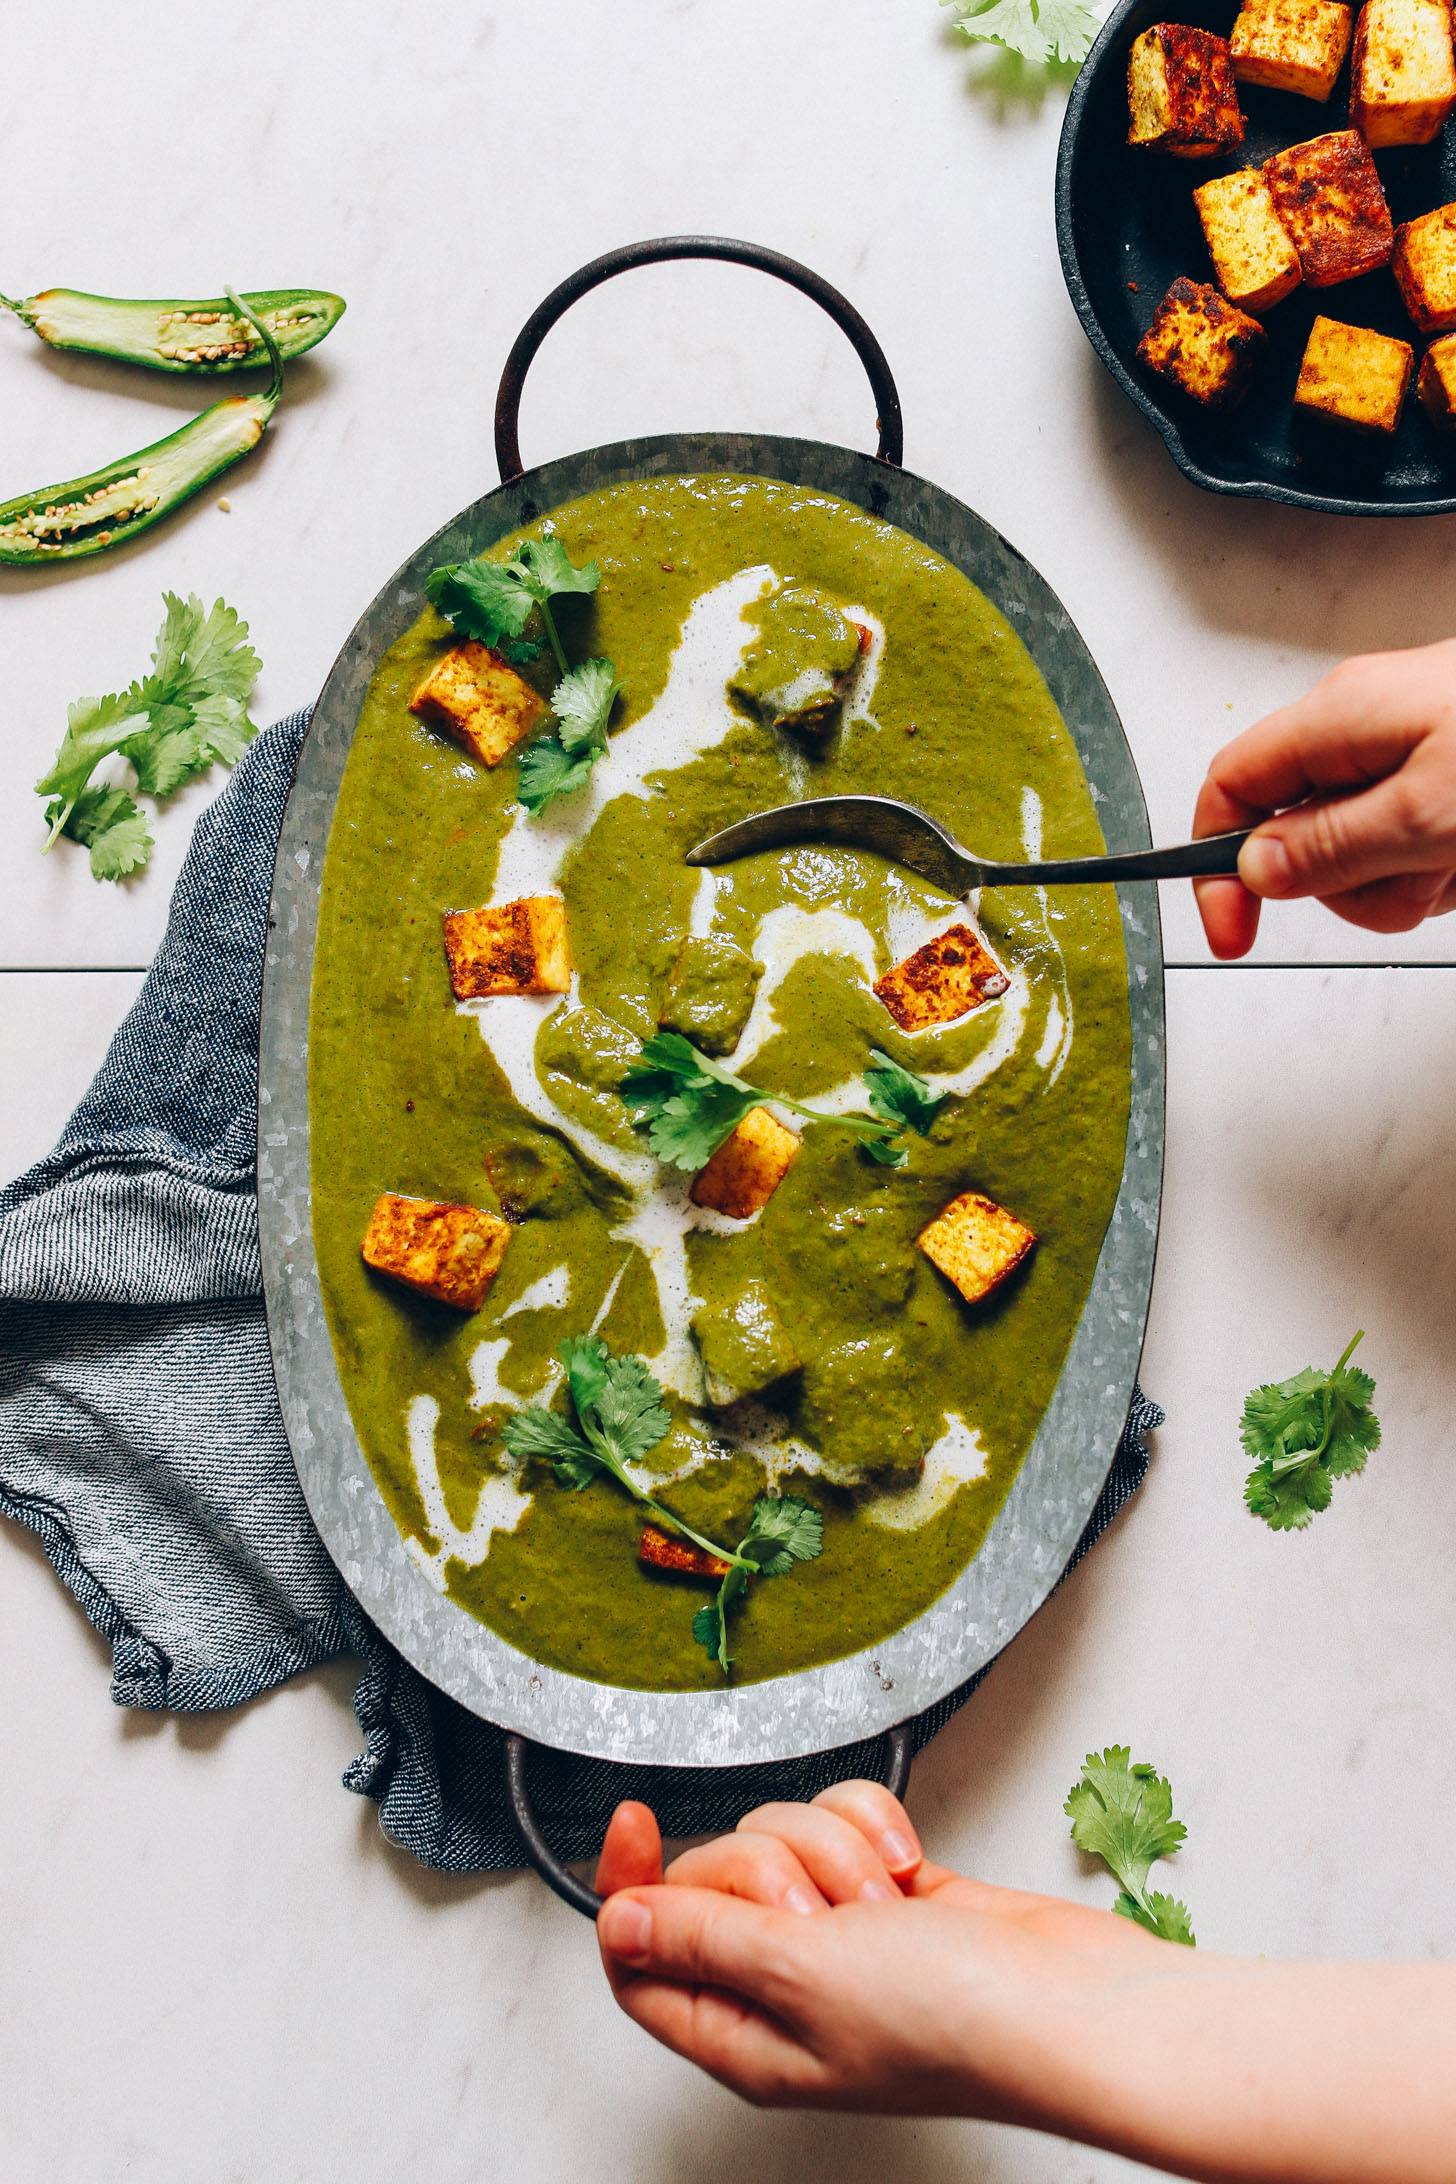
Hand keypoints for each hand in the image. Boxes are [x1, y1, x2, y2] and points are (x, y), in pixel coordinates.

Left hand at [594, 1784, 1455, 2182]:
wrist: (1072, 2004)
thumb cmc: (955, 2021)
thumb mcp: (801, 1974)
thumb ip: (700, 1940)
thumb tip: (616, 1924)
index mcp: (744, 2037)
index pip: (639, 1956)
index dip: (629, 1887)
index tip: (636, 1819)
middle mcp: (783, 1990)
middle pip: (714, 1882)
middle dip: (764, 1865)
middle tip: (821, 1911)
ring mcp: (839, 1940)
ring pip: (782, 1840)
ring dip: (829, 1849)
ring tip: (881, 1899)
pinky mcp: (890, 1893)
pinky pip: (840, 1826)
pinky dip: (871, 1831)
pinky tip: (908, 1866)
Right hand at [1193, 639, 1455, 957]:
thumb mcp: (1428, 814)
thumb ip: (1331, 846)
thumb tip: (1255, 869)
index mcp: (1340, 718)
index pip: (1230, 789)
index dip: (1215, 864)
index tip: (1232, 927)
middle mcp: (1366, 728)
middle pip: (1300, 834)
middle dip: (1348, 884)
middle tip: (1409, 882)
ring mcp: (1412, 751)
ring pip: (1362, 852)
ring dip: (1407, 882)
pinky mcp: (1450, 774)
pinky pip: (1415, 843)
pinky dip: (1445, 866)